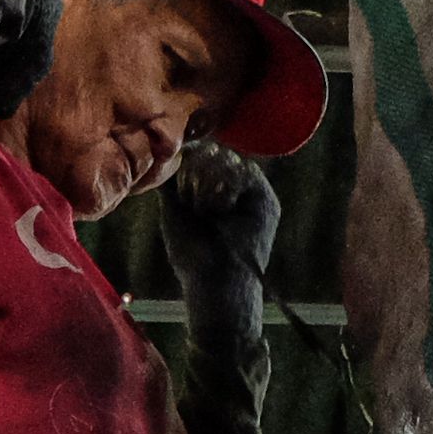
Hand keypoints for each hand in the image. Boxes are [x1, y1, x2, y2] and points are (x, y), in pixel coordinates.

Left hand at [160, 137, 279, 286]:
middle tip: (192, 204)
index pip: (201, 155)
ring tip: (204, 210)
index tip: (178, 183)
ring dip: (208, 181)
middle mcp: (234, 188)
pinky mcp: (265, 198)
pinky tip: (220, 210)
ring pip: (228, 158)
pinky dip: (225, 187)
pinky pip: (244, 170)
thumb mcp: (175, 211)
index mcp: (212, 189)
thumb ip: (173, 183)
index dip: (188, 160)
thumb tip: (167, 154)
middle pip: (214, 151)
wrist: (215, 282)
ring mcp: (251, 192)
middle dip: (196, 171)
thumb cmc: (193, 254)